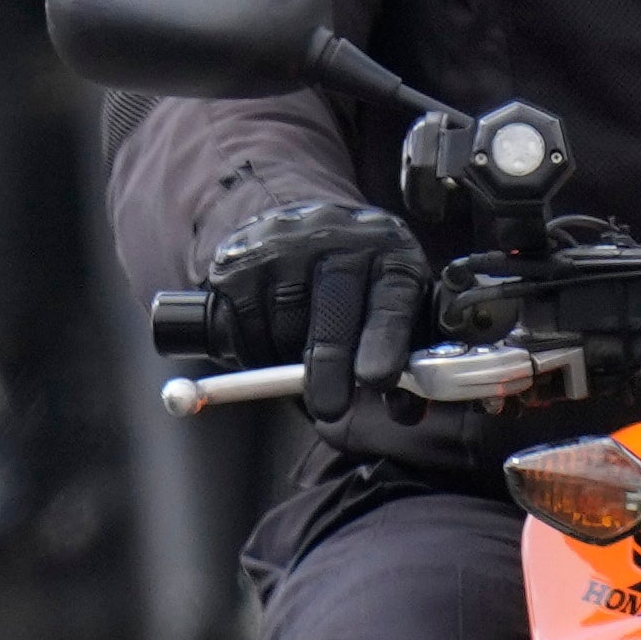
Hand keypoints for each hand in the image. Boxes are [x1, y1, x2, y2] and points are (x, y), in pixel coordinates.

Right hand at [201, 194, 427, 392]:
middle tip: (330, 409)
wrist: (299, 228)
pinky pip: (242, 323)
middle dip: (330, 366)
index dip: (384, 341)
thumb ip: (400, 351)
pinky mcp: (237, 258)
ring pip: (283, 323)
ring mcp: (282, 245)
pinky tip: (268, 341)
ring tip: (297, 358)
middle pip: (332, 311)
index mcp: (389, 250)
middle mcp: (336, 239)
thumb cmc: (357, 283)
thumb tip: (404, 410)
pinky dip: (254, 349)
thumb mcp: (390, 301)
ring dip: (288, 359)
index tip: (376, 380)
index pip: (391, 300)